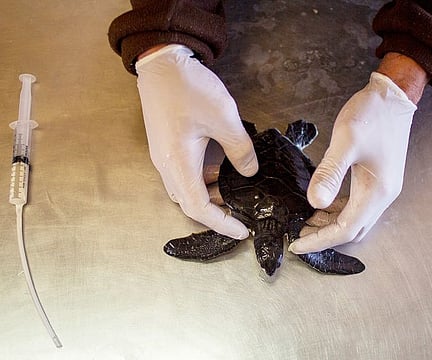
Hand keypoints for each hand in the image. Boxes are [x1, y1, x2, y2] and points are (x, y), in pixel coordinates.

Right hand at [136, 44, 257, 238]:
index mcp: (177, 163)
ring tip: (233, 193)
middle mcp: (165, 166)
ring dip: (208, 195)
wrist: (161, 64)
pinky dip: (202, 181)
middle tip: (239, 213)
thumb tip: (249, 171)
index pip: (198, 208)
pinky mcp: (164, 148)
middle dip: (215, 213)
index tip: (241, 229)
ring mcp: (162, 157)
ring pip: (185, 190)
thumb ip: (239, 149)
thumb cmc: (188, 89)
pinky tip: (219, 171)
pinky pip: (182, 175)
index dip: (221, 223)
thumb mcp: (224, 118)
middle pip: (189, 203)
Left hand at [289, 71, 417, 252]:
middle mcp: (382, 195)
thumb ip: (330, 173)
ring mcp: (382, 188)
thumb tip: (315, 202)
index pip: (346, 229)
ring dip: (330, 224)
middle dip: (324, 236)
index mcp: (376, 191)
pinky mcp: (377, 179)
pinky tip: (322, 204)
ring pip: (354, 218)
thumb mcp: (346, 141)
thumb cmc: (372, 115)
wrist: (393, 96)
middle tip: (298, 235)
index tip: (297, 245)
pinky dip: (337, 211)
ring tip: (305, 221)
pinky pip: (356, 205)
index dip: (320, 240)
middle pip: (352, 229)